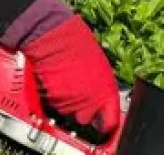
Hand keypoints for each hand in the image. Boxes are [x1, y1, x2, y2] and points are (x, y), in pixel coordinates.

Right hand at [20, 15, 121, 135]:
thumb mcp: (99, 66)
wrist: (53, 37)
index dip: (107, 124)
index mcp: (106, 93)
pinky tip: (56, 80)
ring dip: (67, 101)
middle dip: (83, 110)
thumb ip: (102, 87)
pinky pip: (55, 105)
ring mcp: (70, 104)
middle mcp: (89, 103)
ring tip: (65, 80)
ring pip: (69, 112)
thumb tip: (102, 97)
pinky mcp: (52, 101)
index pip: (110, 122)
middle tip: (79, 92)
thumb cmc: (76, 45)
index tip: (105, 124)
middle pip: (86, 119)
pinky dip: (54, 96)